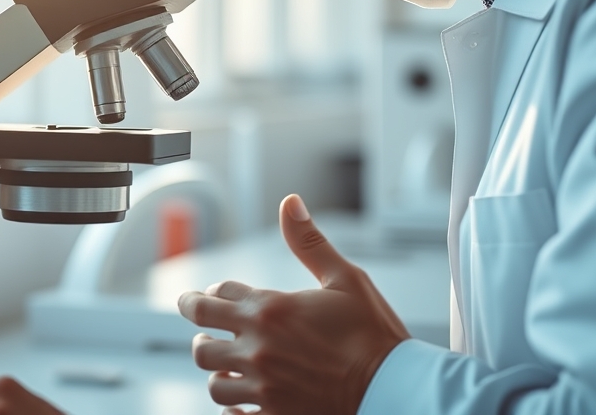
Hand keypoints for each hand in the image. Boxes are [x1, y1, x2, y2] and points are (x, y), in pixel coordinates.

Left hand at [177, 194, 409, 414]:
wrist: (394, 388)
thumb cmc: (373, 333)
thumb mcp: (345, 278)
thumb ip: (309, 242)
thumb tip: (290, 203)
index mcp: (270, 311)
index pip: (216, 297)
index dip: (210, 295)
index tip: (210, 297)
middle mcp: (258, 350)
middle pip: (202, 344)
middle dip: (201, 334)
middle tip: (205, 331)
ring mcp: (264, 388)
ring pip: (214, 384)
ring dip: (217, 373)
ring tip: (225, 367)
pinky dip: (233, 411)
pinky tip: (240, 404)